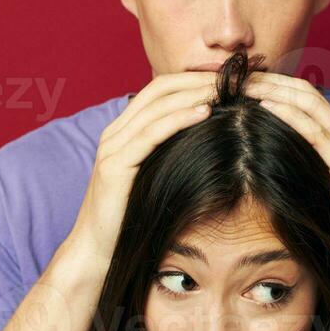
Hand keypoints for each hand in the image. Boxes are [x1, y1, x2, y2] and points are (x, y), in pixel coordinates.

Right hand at [69, 71, 216, 261]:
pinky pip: (151, 133)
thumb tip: (208, 143)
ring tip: (224, 91)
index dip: (192, 79)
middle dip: (197, 80)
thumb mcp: (154, 178)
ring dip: (194, 94)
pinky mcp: (115, 165)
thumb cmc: (131, 219)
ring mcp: (112, 147)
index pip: (159, 90)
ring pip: (156, 106)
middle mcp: (114, 132)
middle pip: (159, 90)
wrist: (97, 250)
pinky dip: (179, 119)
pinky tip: (205, 113)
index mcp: (122, 131)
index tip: (226, 81)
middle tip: (232, 80)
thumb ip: (169, 156)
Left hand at [244, 72, 329, 283]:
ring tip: (246, 86)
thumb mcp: (307, 188)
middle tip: (237, 75)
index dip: (274, 82)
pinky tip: (267, 109)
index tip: (242, 79)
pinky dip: (292, 117)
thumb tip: (249, 153)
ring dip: (276, 91)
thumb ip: (291, 166)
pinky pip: (319, 136)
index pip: (305, 97)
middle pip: (307, 93)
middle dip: (272, 80)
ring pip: (313, 107)